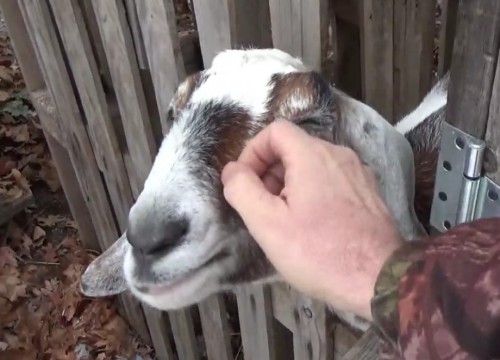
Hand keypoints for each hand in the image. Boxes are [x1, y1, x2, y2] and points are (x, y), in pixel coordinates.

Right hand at [221, 120, 401, 319]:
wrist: (379, 279)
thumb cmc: (319, 252)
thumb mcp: (267, 224)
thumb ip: (242, 190)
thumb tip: (232, 170)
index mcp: (312, 155)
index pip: (275, 130)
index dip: (252, 152)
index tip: (246, 182)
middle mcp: (338, 154)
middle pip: (293, 147)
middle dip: (269, 171)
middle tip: (262, 206)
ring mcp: (357, 172)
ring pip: (313, 163)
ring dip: (290, 183)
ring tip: (285, 218)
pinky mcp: (368, 191)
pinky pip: (332, 178)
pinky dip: (313, 190)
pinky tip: (312, 223)